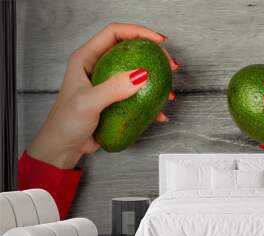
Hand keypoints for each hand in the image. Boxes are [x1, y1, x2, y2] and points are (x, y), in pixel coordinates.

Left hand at [28, 23, 178, 169]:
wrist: (64, 147)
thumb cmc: (66, 123)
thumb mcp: (88, 103)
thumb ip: (112, 89)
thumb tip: (141, 75)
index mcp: (87, 58)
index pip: (114, 34)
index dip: (138, 32)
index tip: (159, 42)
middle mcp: (99, 67)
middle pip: (131, 51)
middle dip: (153, 55)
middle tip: (169, 66)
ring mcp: (108, 84)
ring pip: (137, 74)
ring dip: (156, 81)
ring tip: (168, 92)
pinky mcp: (116, 100)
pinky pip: (138, 96)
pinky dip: (151, 103)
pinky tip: (159, 114)